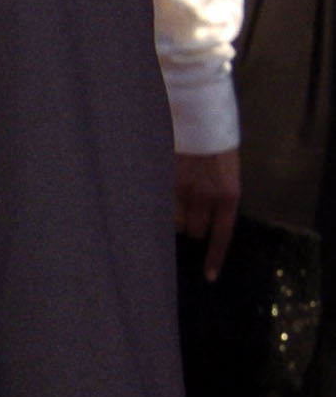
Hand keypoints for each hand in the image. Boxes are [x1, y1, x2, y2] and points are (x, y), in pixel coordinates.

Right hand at [174, 147, 240, 281]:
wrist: (202, 119)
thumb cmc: (219, 147)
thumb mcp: (230, 174)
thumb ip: (222, 199)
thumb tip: (209, 225)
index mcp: (229, 195)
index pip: (221, 235)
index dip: (214, 258)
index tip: (209, 277)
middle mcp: (207, 196)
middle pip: (196, 233)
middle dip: (195, 227)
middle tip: (196, 211)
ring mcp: (185, 190)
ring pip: (177, 224)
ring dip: (179, 218)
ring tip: (183, 200)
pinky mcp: (168, 183)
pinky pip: (165, 210)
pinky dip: (167, 209)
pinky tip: (170, 198)